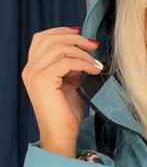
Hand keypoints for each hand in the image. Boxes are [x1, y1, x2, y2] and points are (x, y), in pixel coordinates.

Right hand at [21, 27, 103, 152]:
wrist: (61, 134)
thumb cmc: (66, 114)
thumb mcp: (70, 86)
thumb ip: (71, 69)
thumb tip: (83, 56)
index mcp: (33, 68)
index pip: (43, 39)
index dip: (62, 32)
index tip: (82, 35)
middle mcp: (30, 68)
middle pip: (50, 39)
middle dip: (74, 39)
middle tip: (93, 45)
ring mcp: (34, 73)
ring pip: (58, 48)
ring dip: (81, 52)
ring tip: (96, 62)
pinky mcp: (43, 80)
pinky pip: (65, 62)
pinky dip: (83, 63)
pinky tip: (94, 70)